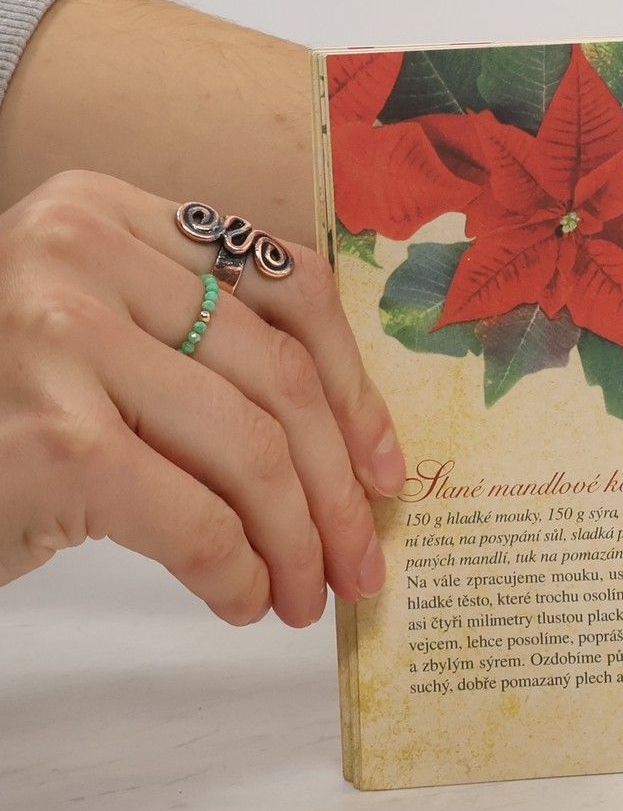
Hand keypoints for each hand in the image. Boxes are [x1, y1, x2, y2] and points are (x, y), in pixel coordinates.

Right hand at [0, 169, 405, 622]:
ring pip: (250, 448)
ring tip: (308, 592)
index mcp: (108, 212)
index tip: (383, 463)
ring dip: (297, 538)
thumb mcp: (88, 331)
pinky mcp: (51, 440)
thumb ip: (191, 338)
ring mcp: (62, 341)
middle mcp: (82, 254)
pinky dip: (236, 569)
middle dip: (338, 482)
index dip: (354, 384)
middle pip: (277, 373)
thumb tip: (344, 438)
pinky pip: (193, 516)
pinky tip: (244, 599)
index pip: (286, 284)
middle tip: (361, 555)